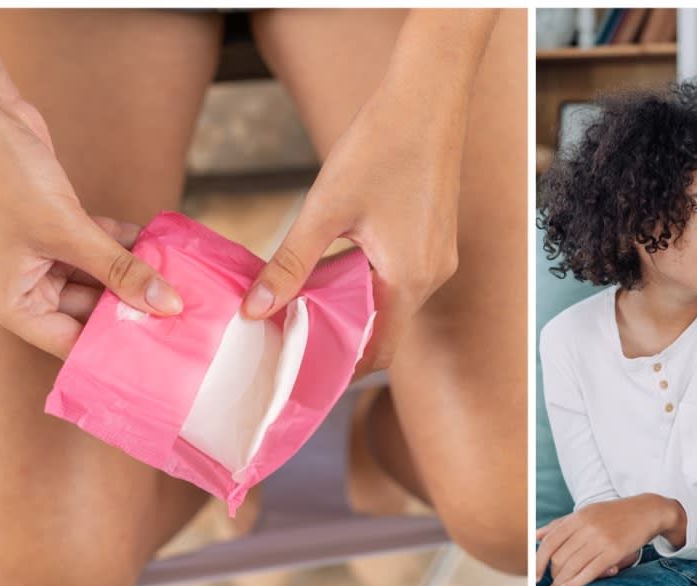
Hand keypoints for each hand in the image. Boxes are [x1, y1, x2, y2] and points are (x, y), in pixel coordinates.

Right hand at [0, 10, 182, 358]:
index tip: (158, 353)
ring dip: (132, 274)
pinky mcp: (52, 228)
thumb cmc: (1, 177)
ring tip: (178, 282)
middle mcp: (19, 285)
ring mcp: (36, 255)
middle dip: (131, 307)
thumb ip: (120, 270)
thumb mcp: (68, 230)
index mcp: (8, 302)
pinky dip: (122, 246)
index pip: (68, 343)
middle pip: (86, 310)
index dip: (112, 349)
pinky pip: (95, 248)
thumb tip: (165, 304)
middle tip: (180, 314)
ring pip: (96, 277)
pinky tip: (158, 246)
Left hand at [240, 91, 458, 375]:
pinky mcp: (438, 238)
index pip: (379, 350)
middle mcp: (433, 275)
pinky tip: (339, 268)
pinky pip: (405, 278)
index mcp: (409, 278)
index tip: (305, 375)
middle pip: (388, 330)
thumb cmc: (381, 147)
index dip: (343, 369)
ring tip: (309, 306)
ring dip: (357, 310)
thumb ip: (291, 263)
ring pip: (396, 303)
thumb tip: (255, 310)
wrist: (428, 99)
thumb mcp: (325, 208)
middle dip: (345, 341)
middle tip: (296, 343)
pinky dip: (373, 285)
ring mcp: (440, 257)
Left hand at [534, 495, 669, 585]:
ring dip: (562, 582)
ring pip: (573, 566)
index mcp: (578, 517)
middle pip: (560, 556)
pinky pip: (591, 571)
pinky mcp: (615, 551)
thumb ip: (560, 524)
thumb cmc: (613, 514)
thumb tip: (535, 535)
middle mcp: (587, 527)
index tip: (535, 574)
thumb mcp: (586, 513)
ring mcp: (601, 539)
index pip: (550, 542)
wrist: (646, 511)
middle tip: (551, 584)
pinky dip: (577, 582)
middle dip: (553, 574)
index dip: (538, 560)